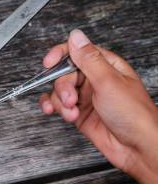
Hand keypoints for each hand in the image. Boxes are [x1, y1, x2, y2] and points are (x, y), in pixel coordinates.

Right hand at [39, 29, 157, 183]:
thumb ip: (88, 59)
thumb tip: (76, 36)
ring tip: (70, 112)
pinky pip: (58, 105)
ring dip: (59, 101)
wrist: (136, 147)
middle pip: (64, 73)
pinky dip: (55, 109)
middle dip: (62, 87)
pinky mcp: (78, 113)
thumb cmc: (133, 115)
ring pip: (59, 91)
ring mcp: (86, 97)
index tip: (48, 63)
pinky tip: (61, 114)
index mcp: (106, 65)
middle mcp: (95, 79)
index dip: (60, 55)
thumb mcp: (108, 81)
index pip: (77, 51)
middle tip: (70, 99)